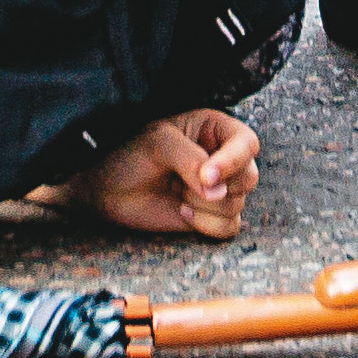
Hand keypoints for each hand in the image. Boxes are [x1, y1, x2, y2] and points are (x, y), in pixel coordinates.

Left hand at [50, 109, 259, 240]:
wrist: (108, 191)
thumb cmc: (131, 156)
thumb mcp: (158, 143)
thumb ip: (190, 159)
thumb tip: (217, 190)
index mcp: (215, 130)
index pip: (246, 143)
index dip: (233, 161)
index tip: (206, 176)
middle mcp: (224, 159)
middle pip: (248, 177)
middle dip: (214, 187)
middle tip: (181, 183)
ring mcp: (220, 189)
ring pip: (238, 204)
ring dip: (204, 206)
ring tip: (176, 194)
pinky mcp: (213, 217)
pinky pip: (230, 228)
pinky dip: (207, 225)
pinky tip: (181, 212)